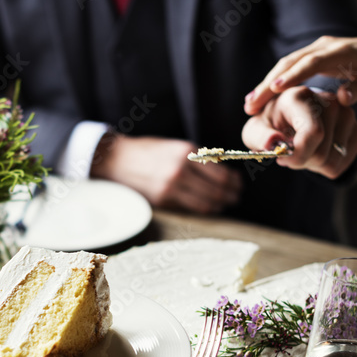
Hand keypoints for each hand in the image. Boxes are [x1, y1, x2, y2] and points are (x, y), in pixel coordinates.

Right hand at [91, 134, 241, 213]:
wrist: (117, 159)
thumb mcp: (174, 147)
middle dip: (230, 194)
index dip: (233, 180)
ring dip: (219, 204)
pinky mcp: (163, 199)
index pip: (219, 171)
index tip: (238, 183)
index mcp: (186, 152)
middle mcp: (181, 169)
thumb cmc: (147, 152)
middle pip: (217, 188)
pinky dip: (203, 209)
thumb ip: (195, 158)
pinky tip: (209, 208)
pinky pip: (190, 208)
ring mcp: (171, 186)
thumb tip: (221, 172)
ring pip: (206, 202)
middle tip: (236, 197)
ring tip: (225, 204)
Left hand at [242, 87, 356, 178]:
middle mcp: (330, 101)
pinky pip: (343, 163)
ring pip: (333, 161)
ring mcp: (348, 115)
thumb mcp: (255, 131)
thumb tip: (273, 143)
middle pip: (322, 153)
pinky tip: (316, 151)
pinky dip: (326, 166)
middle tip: (289, 151)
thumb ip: (260, 137)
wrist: (288, 121)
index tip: (282, 160)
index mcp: (302, 97)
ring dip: (313, 164)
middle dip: (301, 161)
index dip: (299, 155)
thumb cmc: (270, 126)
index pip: (313, 133)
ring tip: (302, 149)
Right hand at [243, 36, 356, 112]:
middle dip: (268, 83)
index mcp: (341, 51)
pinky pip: (288, 69)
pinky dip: (273, 82)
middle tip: (251, 104)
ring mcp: (315, 50)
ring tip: (249, 104)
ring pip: (285, 65)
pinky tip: (260, 98)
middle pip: (290, 62)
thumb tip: (341, 98)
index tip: (274, 89)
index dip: (293, 75)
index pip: (312, 62)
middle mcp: (324, 47)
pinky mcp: (310, 57)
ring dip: (266, 84)